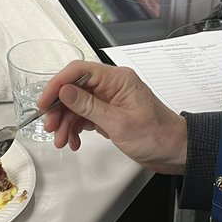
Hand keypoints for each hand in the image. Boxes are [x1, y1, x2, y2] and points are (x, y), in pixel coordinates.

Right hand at [37, 61, 186, 172]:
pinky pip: (85, 115)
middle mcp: (112, 86)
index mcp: (117, 79)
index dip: (58, 84)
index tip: (45, 101)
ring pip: (77, 104)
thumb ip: (88, 106)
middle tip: (50, 125)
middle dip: (60, 108)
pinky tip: (74, 140)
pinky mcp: (109, 113)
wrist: (175, 151)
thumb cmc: (157, 135)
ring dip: (66, 122)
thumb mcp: (118, 123)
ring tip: (62, 139)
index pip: (79, 71)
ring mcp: (110, 99)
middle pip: (74, 89)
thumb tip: (65, 91)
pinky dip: (76, 128)